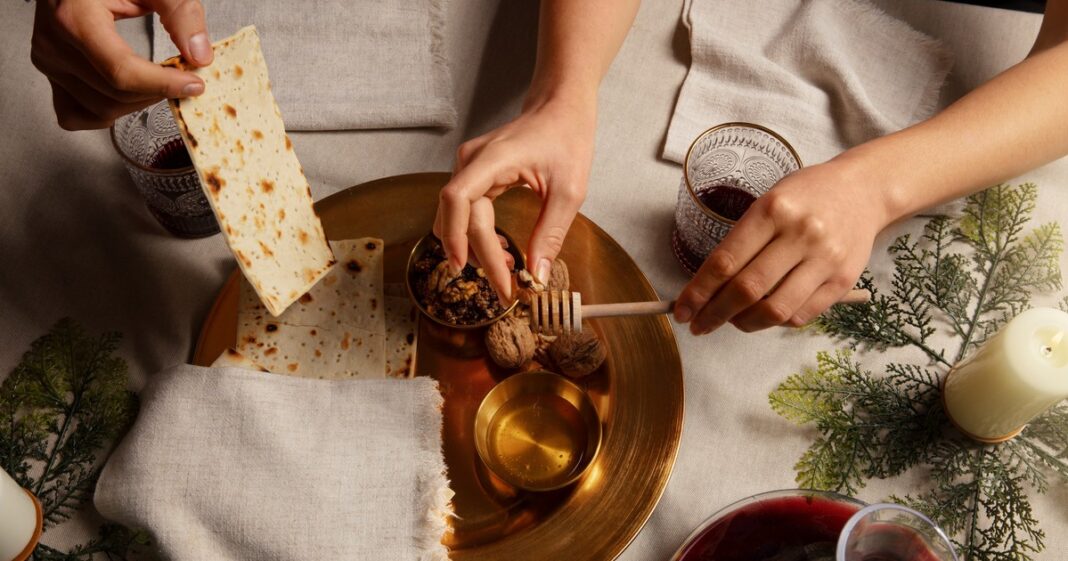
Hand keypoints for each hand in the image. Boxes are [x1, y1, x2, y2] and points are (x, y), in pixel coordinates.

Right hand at [31, 0, 212, 129]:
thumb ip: (179, 12)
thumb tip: (199, 56)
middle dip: (157, 91)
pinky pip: (76, 115)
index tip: (193, 84)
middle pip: (115, 94)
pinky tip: (127, 95)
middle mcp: (55, 46)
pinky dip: (107, 113)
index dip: (163, 84)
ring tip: (155, 80)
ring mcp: (48, 64)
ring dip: (138, 103)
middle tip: (181, 76)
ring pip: (100, 110)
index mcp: (73, 18)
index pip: (120, 71)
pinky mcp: (49, 76)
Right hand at [433, 94, 595, 299]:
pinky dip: (477, 234)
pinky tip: (501, 250)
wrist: (561, 107)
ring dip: (473, 247)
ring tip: (505, 269)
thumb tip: (536, 275)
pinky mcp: (474, 174)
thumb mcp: (569, 191)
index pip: (458, 203)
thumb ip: (550, 234)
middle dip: (477, 256)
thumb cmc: (567, 138)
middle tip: (503, 288)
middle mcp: (470, 161)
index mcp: (491, 159)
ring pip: (456, 217)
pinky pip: (465, 210)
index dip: (466, 244)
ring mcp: (469, 166)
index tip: (494, 277)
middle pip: (457, 216)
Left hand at [673, 158, 890, 333]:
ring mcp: (825, 259)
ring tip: (732, 321)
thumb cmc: (805, 196)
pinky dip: (775, 322)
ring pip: (774, 310)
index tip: (681, 311)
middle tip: (698, 325)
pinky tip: (763, 315)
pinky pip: (801, 316)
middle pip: (747, 289)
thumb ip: (741, 242)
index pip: (725, 261)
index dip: (698, 292)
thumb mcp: (767, 202)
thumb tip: (706, 288)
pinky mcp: (843, 280)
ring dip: (744, 323)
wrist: (863, 190)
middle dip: (714, 314)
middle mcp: (800, 234)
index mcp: (772, 210)